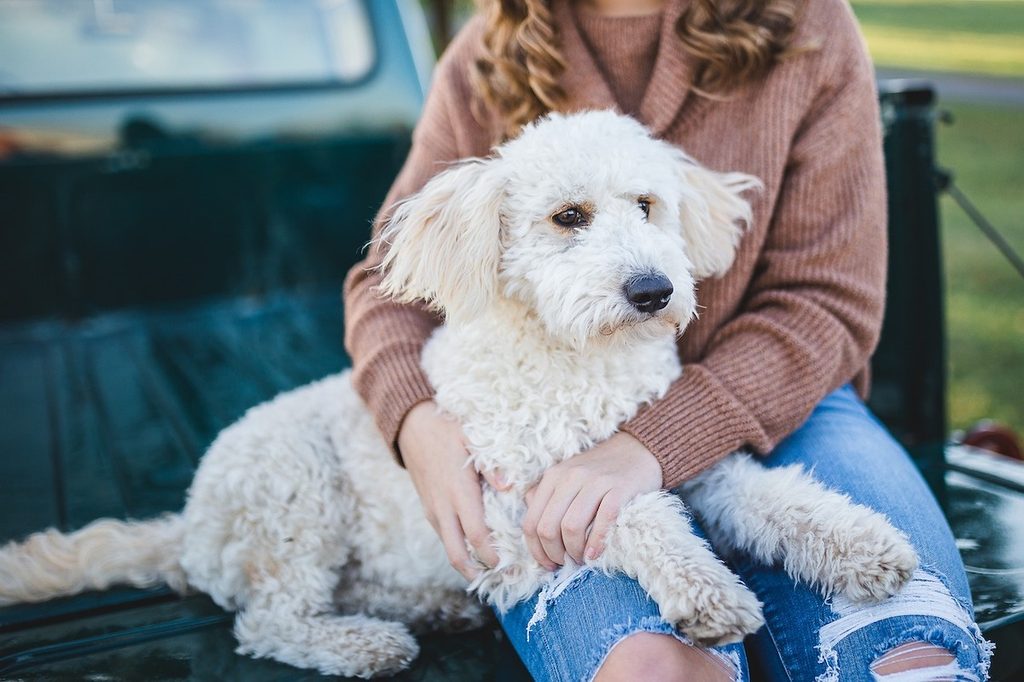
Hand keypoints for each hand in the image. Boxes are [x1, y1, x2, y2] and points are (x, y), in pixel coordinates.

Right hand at [398, 401, 500, 579]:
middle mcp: (443, 507)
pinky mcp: (429, 509)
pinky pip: (445, 536)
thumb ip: (491, 464)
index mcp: (458, 491)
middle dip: (476, 571)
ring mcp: (433, 510)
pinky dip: (459, 548)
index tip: (510, 566)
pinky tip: (476, 548)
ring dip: (468, 563)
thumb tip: (510, 486)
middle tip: (501, 579)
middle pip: (456, 553)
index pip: (476, 534)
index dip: (491, 555)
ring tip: (493, 569)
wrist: (411, 426)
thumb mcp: (472, 438)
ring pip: (449, 547)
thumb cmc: (447, 430)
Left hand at [522, 432, 661, 568]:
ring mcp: (595, 481)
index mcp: (553, 477)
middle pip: (548, 528)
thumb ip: (546, 498)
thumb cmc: (600, 473)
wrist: (638, 451)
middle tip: (566, 563)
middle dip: (554, 554)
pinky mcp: (619, 488)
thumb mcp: (567, 479)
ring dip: (574, 552)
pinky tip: (595, 554)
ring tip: (581, 559)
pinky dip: (596, 543)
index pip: (531, 522)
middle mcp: (570, 477)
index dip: (537, 550)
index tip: (548, 564)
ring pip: (571, 527)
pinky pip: (603, 520)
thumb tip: (533, 530)